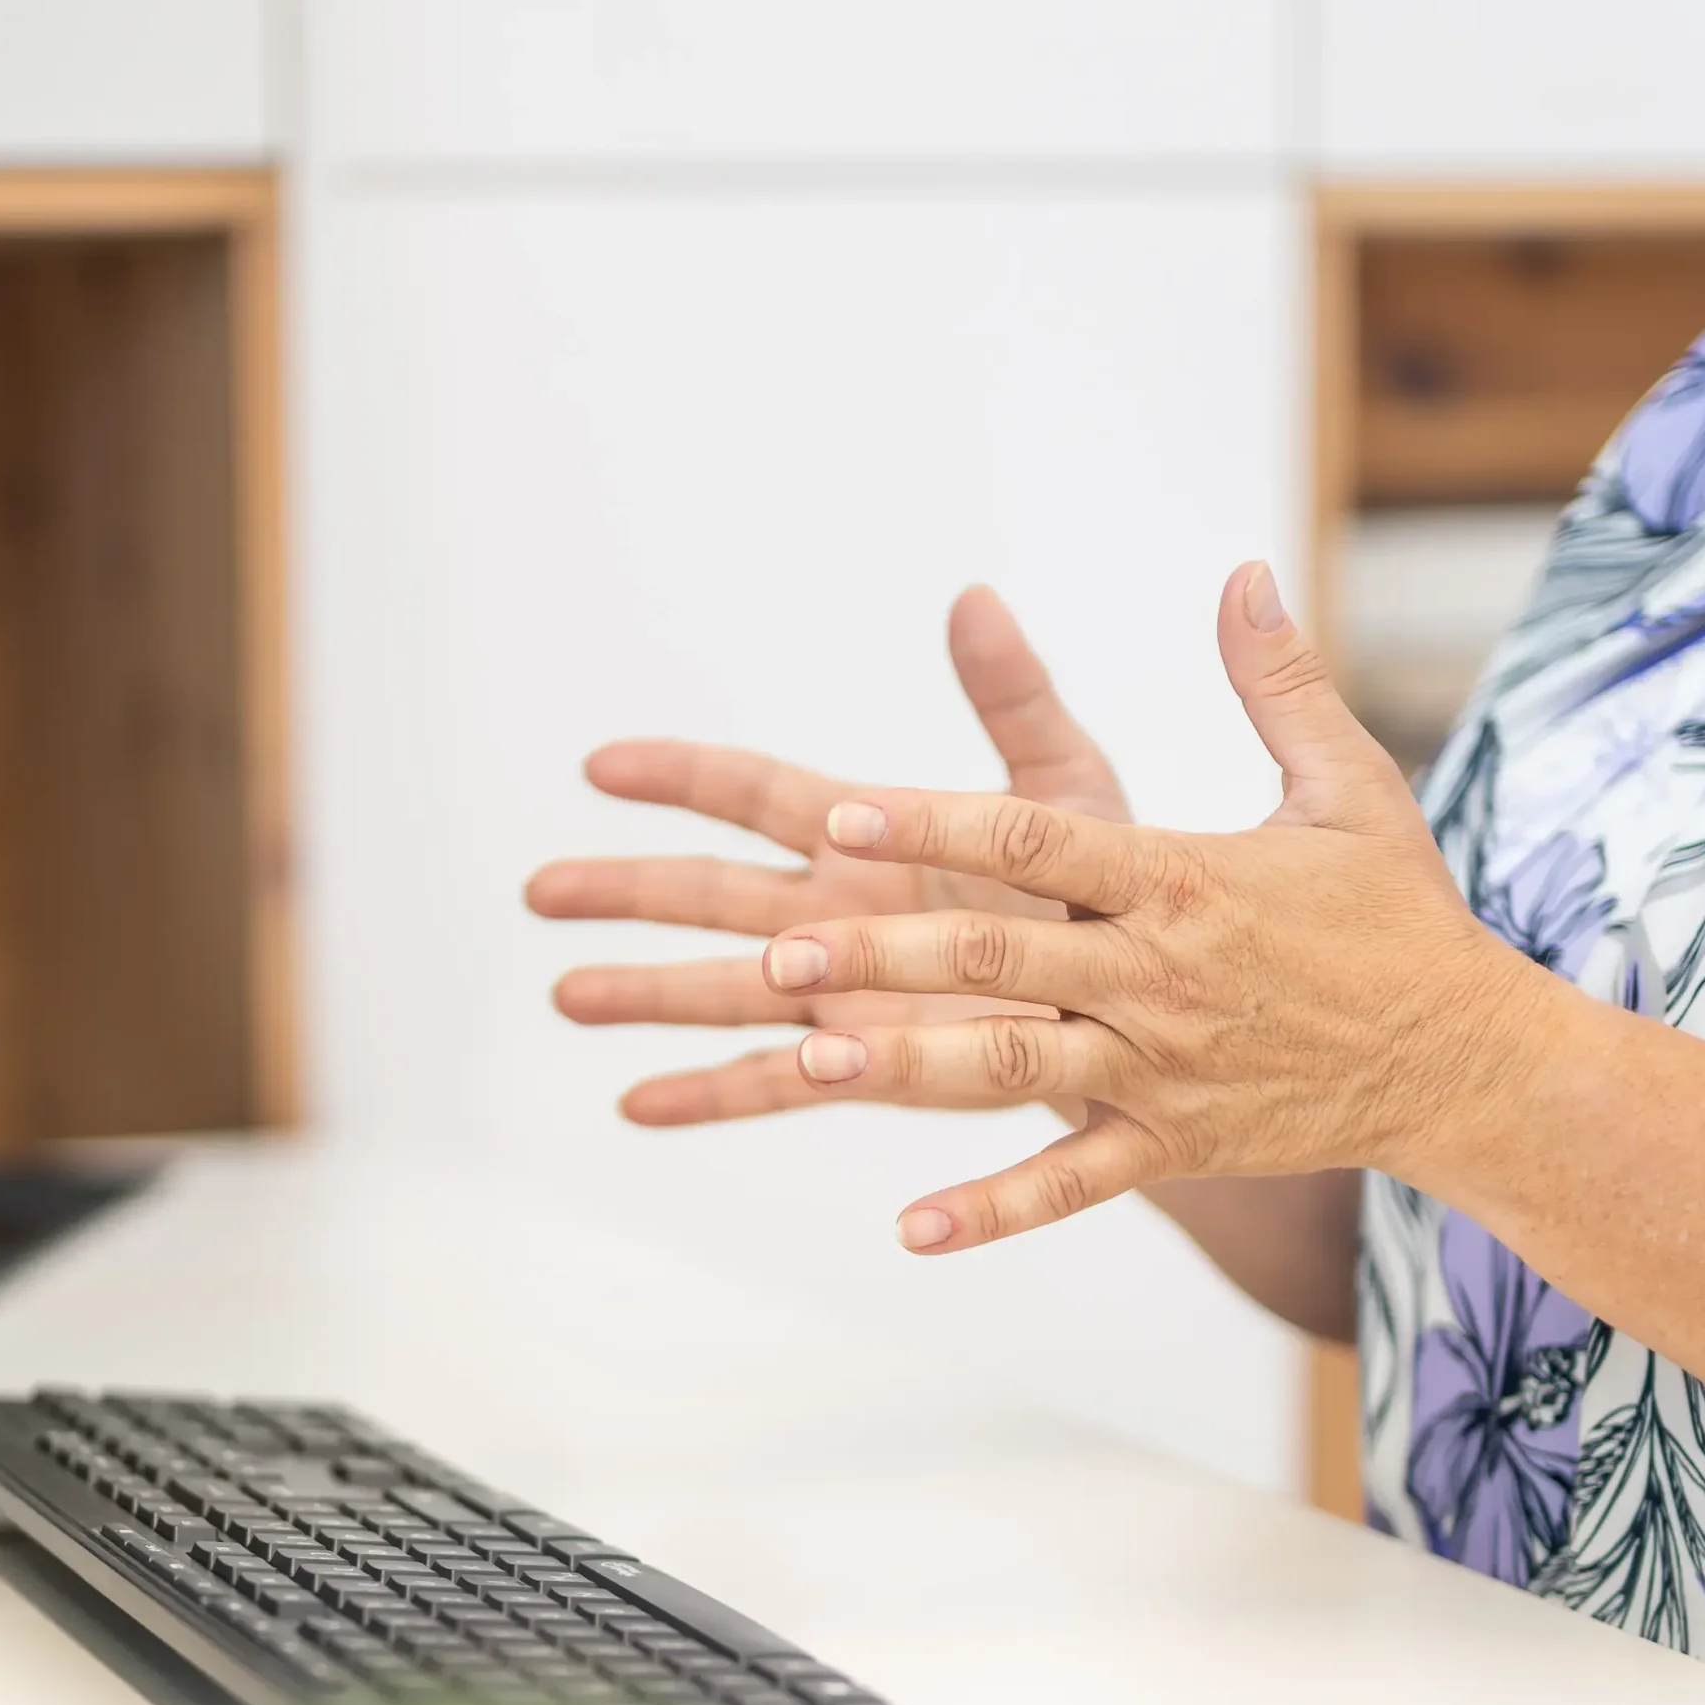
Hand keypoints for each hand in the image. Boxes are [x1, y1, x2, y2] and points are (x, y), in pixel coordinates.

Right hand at [525, 588, 1128, 1125]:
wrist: (1164, 1001)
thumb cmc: (1115, 886)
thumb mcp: (1068, 789)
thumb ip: (1015, 703)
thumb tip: (973, 598)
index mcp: (874, 833)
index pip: (758, 797)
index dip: (680, 779)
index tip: (600, 766)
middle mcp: (842, 912)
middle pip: (712, 899)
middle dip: (626, 894)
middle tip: (539, 893)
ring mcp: (848, 992)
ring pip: (725, 993)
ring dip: (647, 996)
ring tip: (566, 998)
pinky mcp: (871, 1066)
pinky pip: (778, 1084)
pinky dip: (711, 1097)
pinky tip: (637, 1106)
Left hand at [757, 562, 1545, 1251]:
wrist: (1465, 1060)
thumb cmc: (1399, 916)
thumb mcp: (1349, 784)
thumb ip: (1279, 681)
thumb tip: (1244, 571)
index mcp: (1182, 877)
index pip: (1037, 839)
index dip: (935, 820)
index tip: (840, 808)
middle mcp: (1158, 974)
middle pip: (1000, 958)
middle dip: (884, 954)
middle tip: (777, 952)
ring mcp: (1162, 1070)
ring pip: (1019, 1071)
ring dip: (913, 1069)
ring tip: (813, 1061)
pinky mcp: (1175, 1146)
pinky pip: (1073, 1186)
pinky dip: (994, 1211)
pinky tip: (911, 1228)